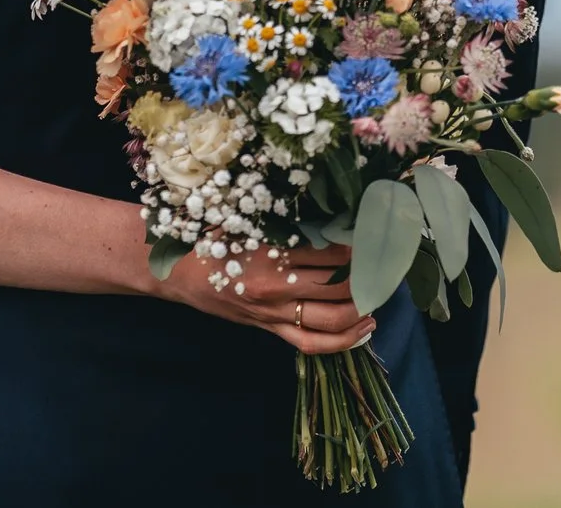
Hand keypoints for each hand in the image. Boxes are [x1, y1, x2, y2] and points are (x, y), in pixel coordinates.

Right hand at [152, 239, 374, 355]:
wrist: (175, 272)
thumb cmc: (209, 237)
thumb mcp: (244, 219)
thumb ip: (284, 221)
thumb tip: (331, 216)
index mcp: (270, 251)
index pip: (330, 250)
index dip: (359, 245)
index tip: (375, 234)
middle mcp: (276, 286)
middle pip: (339, 284)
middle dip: (369, 274)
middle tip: (385, 261)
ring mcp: (274, 312)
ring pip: (333, 317)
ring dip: (363, 306)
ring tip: (378, 292)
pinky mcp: (270, 329)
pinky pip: (313, 343)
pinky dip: (344, 340)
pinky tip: (365, 327)